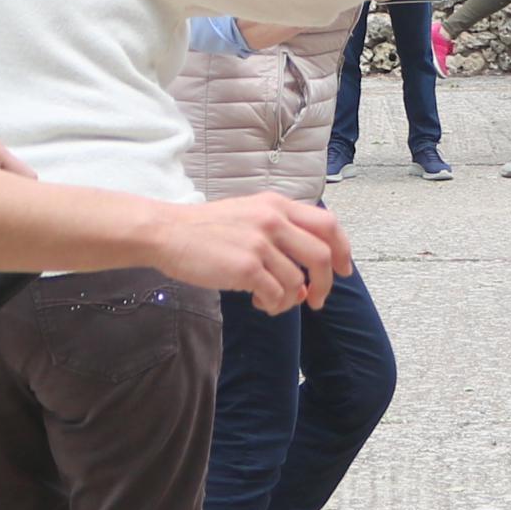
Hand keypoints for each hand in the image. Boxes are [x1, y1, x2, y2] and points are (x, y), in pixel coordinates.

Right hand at [157, 192, 352, 314]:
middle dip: (326, 283)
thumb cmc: (204, 229)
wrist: (166, 232)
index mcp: (276, 204)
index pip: (327, 224)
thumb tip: (304, 283)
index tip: (344, 269)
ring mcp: (259, 243)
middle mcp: (272, 220)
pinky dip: (273, 305)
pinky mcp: (245, 267)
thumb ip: (280, 239)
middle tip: (316, 300)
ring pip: (297, 282)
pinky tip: (258, 302)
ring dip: (288, 300)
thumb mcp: (248, 216)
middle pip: (321, 255)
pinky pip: (276, 295)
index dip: (342, 249)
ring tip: (269, 301)